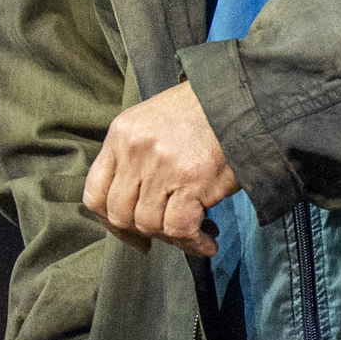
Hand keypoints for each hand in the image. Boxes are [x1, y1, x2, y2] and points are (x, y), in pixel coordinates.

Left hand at [84, 80, 237, 256]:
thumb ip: (137, 157)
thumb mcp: (156, 121)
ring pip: (149, 224)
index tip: (130, 233)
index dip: (109, 221)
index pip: (95, 192)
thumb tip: (139, 204)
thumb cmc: (205, 110)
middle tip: (166, 234)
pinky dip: (193, 242)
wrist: (245, 97)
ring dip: (172, 237)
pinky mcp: (192, 180)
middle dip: (143, 232)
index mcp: (122, 134)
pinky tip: (207, 241)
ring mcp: (162, 166)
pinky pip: (180, 228)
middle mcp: (135, 150)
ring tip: (195, 233)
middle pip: (120, 213)